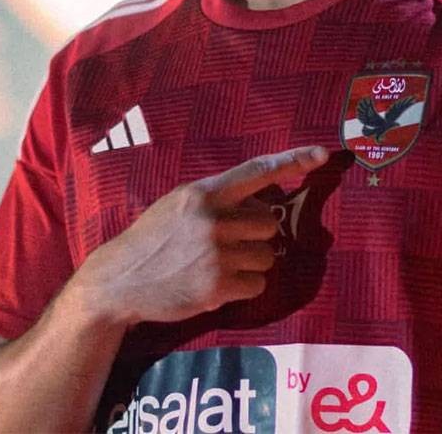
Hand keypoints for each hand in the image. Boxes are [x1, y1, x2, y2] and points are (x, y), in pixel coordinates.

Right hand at [74, 145, 329, 325]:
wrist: (120, 280)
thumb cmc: (153, 239)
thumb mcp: (179, 205)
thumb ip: (218, 200)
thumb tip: (263, 205)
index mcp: (202, 193)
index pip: (256, 172)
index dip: (292, 162)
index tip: (321, 155)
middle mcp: (212, 220)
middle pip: (270, 224)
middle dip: (257, 236)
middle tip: (230, 245)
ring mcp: (215, 255)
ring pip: (267, 257)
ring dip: (252, 264)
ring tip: (218, 266)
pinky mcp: (216, 287)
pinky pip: (257, 285)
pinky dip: (244, 288)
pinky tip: (216, 285)